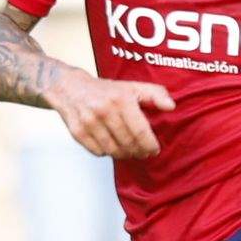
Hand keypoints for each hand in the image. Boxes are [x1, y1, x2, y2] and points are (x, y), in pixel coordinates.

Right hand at [47, 72, 175, 158]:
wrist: (69, 87)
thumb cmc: (103, 90)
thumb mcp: (131, 86)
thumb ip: (154, 94)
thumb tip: (171, 106)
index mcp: (121, 99)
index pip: (141, 132)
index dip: (150, 145)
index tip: (154, 150)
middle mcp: (105, 111)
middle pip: (128, 144)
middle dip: (138, 152)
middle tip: (142, 152)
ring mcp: (90, 123)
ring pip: (113, 151)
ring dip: (124, 154)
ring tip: (128, 150)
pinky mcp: (78, 132)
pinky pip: (98, 152)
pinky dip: (106, 152)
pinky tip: (110, 144)